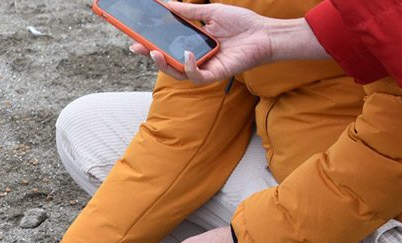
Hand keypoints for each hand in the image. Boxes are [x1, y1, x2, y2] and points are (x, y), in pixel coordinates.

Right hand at [129, 3, 320, 84]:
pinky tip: (187, 54)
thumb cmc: (243, 24)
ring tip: (154, 52)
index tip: (135, 36)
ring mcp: (205, 67)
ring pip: (177, 72)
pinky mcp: (215, 74)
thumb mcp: (211, 12)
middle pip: (167, 61)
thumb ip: (189, 11)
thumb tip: (168, 4)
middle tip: (137, 46)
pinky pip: (196, 76)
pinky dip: (189, 67)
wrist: (266, 34)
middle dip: (150, 54)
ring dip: (163, 64)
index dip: (150, 42)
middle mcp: (196, 57)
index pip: (167, 44)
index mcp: (193, 42)